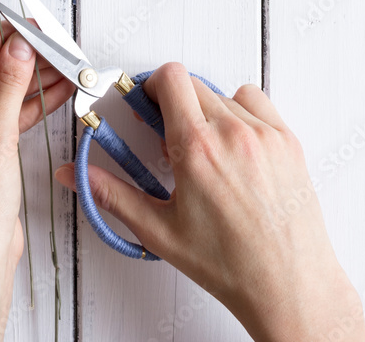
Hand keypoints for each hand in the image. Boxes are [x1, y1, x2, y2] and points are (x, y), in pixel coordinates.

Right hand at [55, 63, 364, 341]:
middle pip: (192, 84)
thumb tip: (76, 176)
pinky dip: (240, 114)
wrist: (287, 286)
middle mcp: (232, 133)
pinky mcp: (287, 140)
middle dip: (174, 103)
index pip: (170, 79)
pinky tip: (235, 146)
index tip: (147, 106)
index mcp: (196, 148)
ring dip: (207, 111)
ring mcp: (264, 134)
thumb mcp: (159, 230)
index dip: (152, 87)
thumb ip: (111, 195)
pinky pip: (256, 103)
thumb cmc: (230, 264)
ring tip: (205, 149)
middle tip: (169, 136)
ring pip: (223, 94)